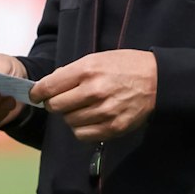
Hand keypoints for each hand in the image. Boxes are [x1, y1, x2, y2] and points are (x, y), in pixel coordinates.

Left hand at [31, 50, 156, 142]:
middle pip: (56, 107)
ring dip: (70, 116)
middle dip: (55, 104)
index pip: (48, 87)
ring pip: (69, 122)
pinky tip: (89, 119)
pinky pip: (83, 135)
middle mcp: (94, 91)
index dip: (37, 92)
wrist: (158, 80)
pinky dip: (81, 129)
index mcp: (88, 70)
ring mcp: (104, 112)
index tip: (36, 95)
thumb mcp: (97, 58)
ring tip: (82, 107)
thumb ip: (72, 72)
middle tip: (62, 100)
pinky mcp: (113, 128)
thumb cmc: (126, 66)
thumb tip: (49, 85)